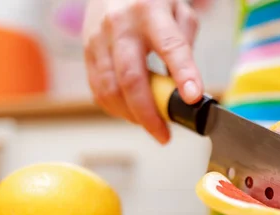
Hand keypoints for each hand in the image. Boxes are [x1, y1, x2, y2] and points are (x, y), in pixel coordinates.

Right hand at [83, 0, 202, 143]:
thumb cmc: (151, 1)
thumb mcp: (179, 10)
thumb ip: (185, 45)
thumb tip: (187, 88)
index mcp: (150, 11)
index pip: (170, 46)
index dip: (183, 74)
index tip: (193, 98)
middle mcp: (120, 25)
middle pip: (131, 78)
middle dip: (148, 114)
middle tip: (164, 135)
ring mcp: (98, 39)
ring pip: (110, 89)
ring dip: (131, 115)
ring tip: (151, 125)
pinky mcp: (86, 52)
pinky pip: (98, 90)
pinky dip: (115, 108)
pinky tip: (131, 112)